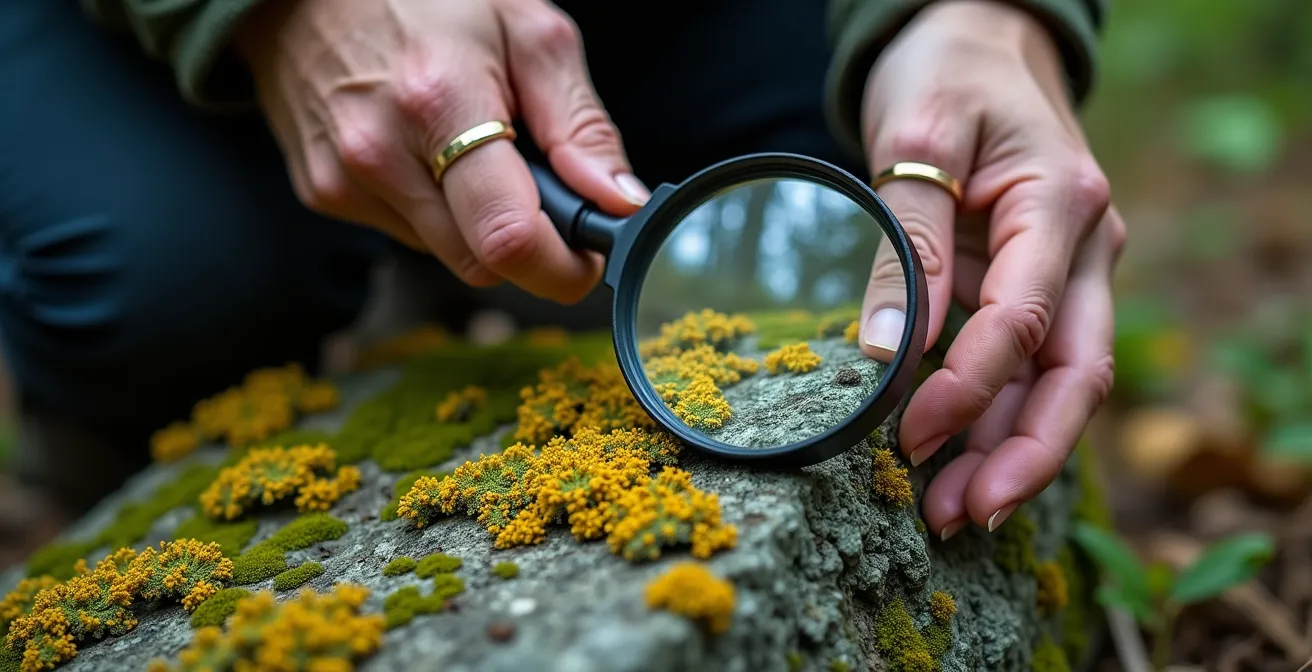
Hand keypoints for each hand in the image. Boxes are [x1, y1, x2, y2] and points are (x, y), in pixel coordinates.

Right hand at [234, 0, 649, 302]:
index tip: (588, 256)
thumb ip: (581, 124)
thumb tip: (618, 200)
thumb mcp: (527, 33)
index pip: (509, 239)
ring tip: (473, 151)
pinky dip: (436, 211)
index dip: (563, 267)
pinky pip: (409, 235)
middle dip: (527, 245)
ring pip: (447, 256)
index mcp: (438, 105)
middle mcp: (380, 155)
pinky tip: (428, 154)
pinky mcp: (323, 194)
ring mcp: (343, 181)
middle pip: (482, 264)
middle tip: (542, 190)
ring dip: (478, 224)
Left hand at [857, 0, 1125, 536]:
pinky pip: (1029, 364)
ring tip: (946, 510)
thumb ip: (909, 242)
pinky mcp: (1038, 284)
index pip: (1026, 320)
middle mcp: (1084, 247)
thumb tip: (887, 352)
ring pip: (1056, 382)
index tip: (908, 434)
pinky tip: (956, 460)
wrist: (974, 43)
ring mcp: (1068, 270)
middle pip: (1074, 374)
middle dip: (1022, 456)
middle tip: (958, 515)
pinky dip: (997, 416)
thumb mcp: (915, 139)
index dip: (969, 388)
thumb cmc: (946, 77)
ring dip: (1008, 451)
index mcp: (1063, 204)